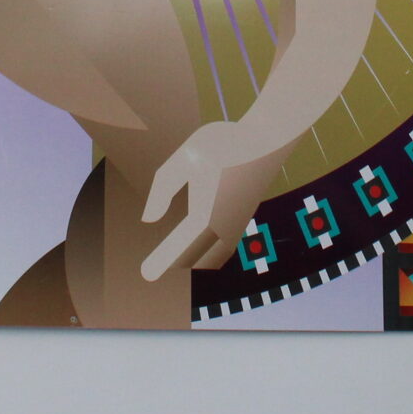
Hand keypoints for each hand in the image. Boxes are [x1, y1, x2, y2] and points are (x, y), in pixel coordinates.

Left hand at [139, 122, 282, 280]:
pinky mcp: (243, 221)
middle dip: (174, 263)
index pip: (180, 248)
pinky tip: (199, 251)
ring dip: (193, 262)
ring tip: (172, 260)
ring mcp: (236, 227)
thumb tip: (149, 220)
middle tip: (150, 268)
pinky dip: (209, 257)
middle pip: (195, 259)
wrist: (267, 139)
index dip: (161, 262)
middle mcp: (223, 228)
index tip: (146, 274)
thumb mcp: (184, 158)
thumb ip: (163, 189)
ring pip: (213, 259)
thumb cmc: (223, 144)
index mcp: (206, 215)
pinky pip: (224, 250)